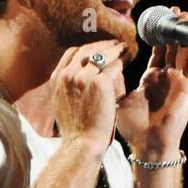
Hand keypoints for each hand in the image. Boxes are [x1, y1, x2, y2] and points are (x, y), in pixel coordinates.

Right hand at [50, 39, 127, 156]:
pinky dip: (123, 58)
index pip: (73, 53)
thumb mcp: (64, 104)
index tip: (99, 48)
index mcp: (57, 79)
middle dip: (103, 45)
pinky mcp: (99, 83)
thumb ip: (69, 87)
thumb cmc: (77, 130)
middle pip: (87, 50)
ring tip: (125, 48)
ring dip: (115, 49)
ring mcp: (82, 77)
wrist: (82, 144)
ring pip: (101, 54)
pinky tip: (129, 56)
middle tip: (116, 44)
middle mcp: (67, 75)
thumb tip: (80, 75)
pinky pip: (114, 65)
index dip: (88, 48)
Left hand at [117, 6, 187, 159]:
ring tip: (184, 18)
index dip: (159, 37)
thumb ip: (114, 80)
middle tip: (174, 11)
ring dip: (186, 37)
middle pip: (174, 49)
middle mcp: (167, 79)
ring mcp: (179, 84)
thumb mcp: (118, 98)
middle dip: (174, 30)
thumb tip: (106, 61)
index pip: (158, 53)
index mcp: (151, 79)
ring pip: (186, 54)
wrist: (146, 144)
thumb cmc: (133, 127)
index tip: (156, 20)